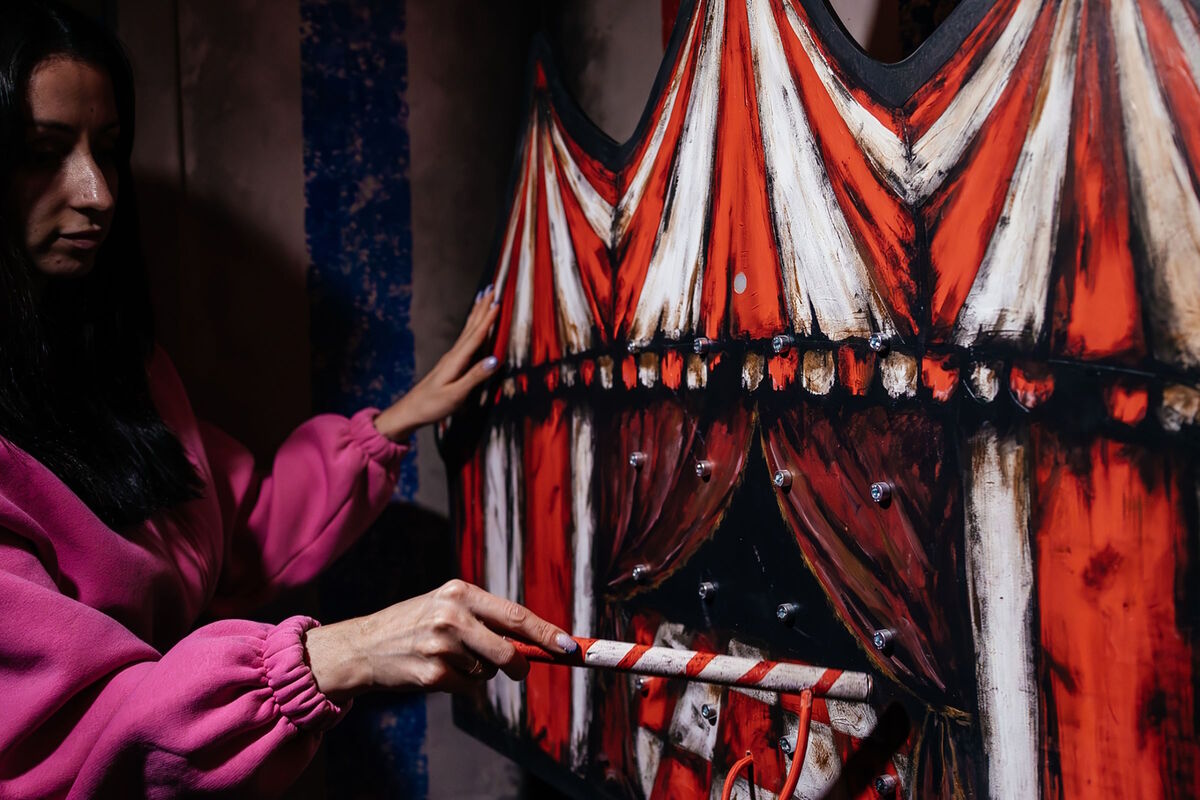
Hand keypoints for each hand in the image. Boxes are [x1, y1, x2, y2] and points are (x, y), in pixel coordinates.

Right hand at [303, 579, 576, 701]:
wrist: (364, 646)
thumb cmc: (415, 624)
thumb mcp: (447, 606)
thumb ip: (487, 618)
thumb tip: (538, 641)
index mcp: (460, 592)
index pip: (515, 614)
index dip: (545, 633)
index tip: (567, 646)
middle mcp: (451, 615)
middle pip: (508, 649)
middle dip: (521, 664)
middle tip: (521, 669)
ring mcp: (440, 646)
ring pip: (488, 670)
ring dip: (480, 672)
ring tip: (454, 659)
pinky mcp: (431, 674)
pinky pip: (467, 687)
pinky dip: (461, 684)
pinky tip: (438, 671)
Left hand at [373, 285, 501, 440]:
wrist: (411, 411)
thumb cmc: (432, 405)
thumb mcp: (456, 395)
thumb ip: (475, 377)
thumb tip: (495, 360)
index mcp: (456, 361)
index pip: (475, 336)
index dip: (487, 320)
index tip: (498, 302)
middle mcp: (453, 355)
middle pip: (471, 327)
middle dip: (482, 308)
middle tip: (492, 289)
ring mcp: (452, 358)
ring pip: (468, 330)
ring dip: (477, 313)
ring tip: (484, 298)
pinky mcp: (451, 363)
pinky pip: (466, 339)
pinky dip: (473, 327)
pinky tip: (475, 326)